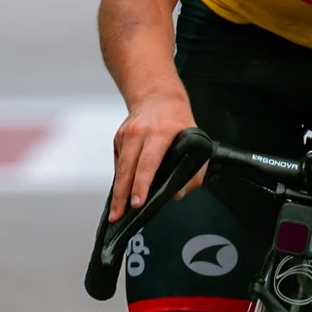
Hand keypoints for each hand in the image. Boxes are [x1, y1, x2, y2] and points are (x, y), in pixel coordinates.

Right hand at [110, 89, 198, 221]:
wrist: (157, 96)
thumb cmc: (177, 120)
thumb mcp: (195, 140)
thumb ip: (194, 171)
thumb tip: (179, 193)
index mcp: (160, 133)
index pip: (148, 163)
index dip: (142, 184)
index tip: (138, 201)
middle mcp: (140, 133)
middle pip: (128, 169)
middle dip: (123, 195)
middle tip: (119, 215)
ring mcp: (126, 134)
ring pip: (120, 168)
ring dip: (118, 191)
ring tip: (116, 211)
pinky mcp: (118, 137)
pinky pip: (119, 162)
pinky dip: (120, 177)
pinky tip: (121, 191)